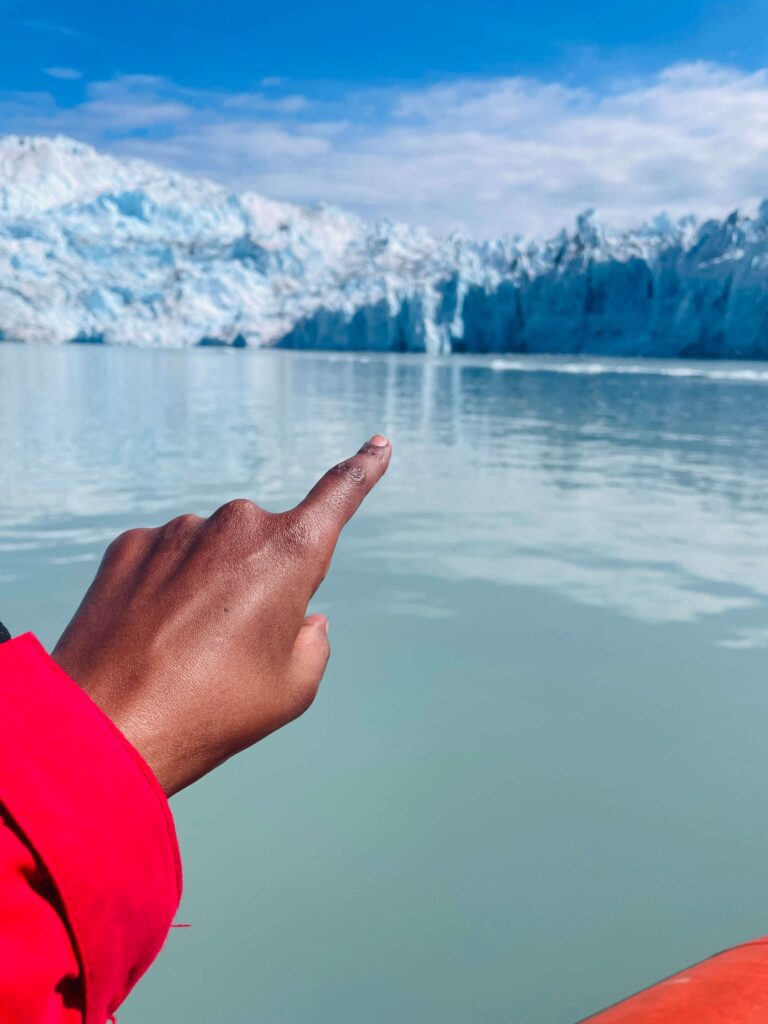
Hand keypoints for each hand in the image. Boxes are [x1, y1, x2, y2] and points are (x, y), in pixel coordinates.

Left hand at [52, 436, 391, 795]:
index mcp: (290, 552)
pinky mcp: (130, 544)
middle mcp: (237, 525)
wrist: (107, 726)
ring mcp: (179, 531)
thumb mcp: (291, 690)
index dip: (364, 469)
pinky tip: (149, 634)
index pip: (340, 494)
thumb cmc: (213, 711)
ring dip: (209, 587)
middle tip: (234, 645)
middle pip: (266, 545)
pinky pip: (165, 558)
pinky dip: (165, 589)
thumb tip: (305, 620)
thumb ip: (313, 644)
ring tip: (184, 649)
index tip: (379, 444)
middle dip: (261, 581)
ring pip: (212, 553)